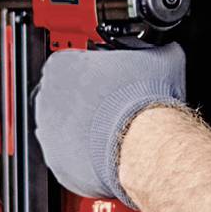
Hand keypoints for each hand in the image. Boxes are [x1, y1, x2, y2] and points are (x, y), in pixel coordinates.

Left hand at [33, 44, 186, 204]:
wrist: (144, 142)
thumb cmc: (143, 100)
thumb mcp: (158, 56)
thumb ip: (152, 49)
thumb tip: (163, 48)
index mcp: (62, 65)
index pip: (70, 61)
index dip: (93, 71)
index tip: (108, 78)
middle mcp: (47, 99)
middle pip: (64, 97)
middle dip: (87, 102)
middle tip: (115, 105)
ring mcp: (49, 133)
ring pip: (65, 130)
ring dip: (86, 130)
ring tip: (115, 129)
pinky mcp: (59, 163)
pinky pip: (71, 158)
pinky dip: (88, 157)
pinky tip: (110, 151)